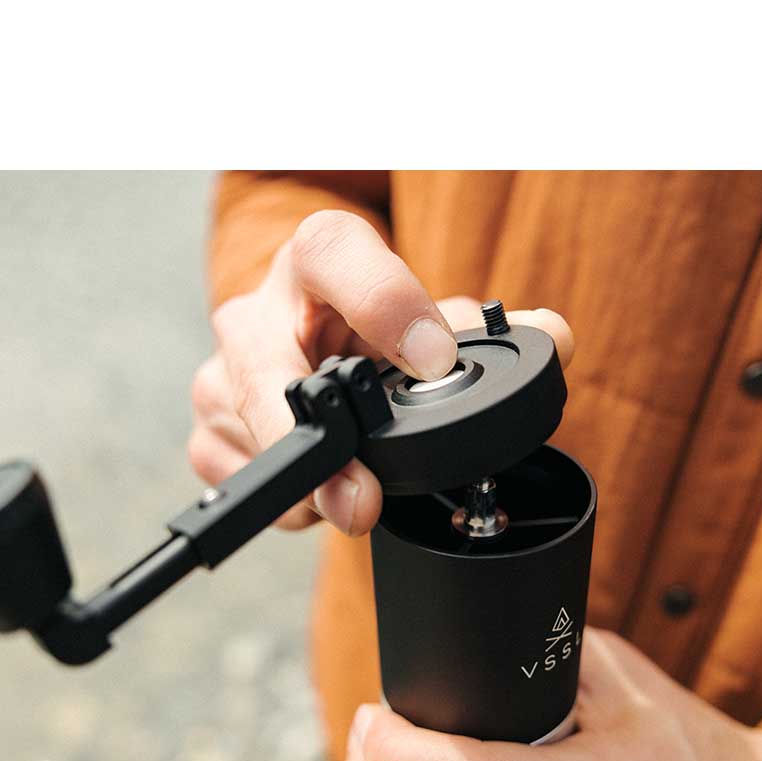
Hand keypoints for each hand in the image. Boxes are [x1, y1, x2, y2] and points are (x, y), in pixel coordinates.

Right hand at [188, 210, 573, 534]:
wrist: (314, 343)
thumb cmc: (374, 328)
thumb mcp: (427, 319)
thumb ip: (487, 328)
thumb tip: (553, 336)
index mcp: (318, 259)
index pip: (335, 256)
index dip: (386, 304)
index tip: (434, 360)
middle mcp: (257, 311)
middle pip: (262, 370)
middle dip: (318, 447)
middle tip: (362, 499)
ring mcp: (222, 374)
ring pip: (254, 441)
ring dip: (313, 486)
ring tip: (360, 487)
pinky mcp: (208, 432)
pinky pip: (243, 483)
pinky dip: (294, 503)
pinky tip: (326, 490)